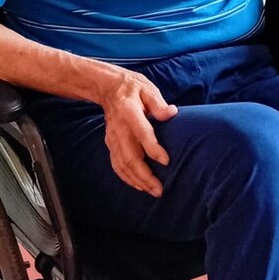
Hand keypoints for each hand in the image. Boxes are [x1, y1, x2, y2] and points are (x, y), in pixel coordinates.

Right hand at [99, 69, 177, 196]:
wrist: (106, 88)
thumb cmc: (132, 88)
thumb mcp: (147, 88)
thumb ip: (158, 103)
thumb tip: (172, 112)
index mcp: (129, 112)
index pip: (142, 133)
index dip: (153, 148)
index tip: (166, 161)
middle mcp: (119, 129)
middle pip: (129, 156)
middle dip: (144, 175)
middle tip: (160, 189)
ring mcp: (112, 138)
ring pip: (122, 164)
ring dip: (136, 180)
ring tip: (152, 191)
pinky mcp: (110, 144)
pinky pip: (116, 164)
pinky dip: (126, 177)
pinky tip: (138, 185)